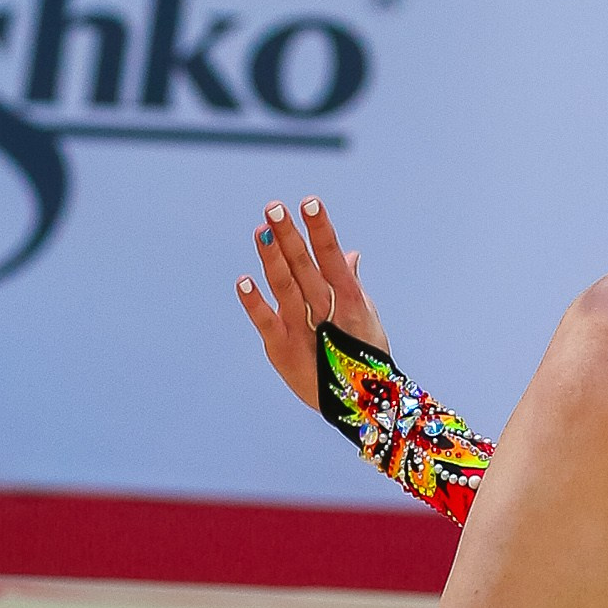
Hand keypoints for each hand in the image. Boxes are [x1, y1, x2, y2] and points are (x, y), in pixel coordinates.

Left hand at [236, 197, 391, 409]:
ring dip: (272, 258)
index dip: (320, 229)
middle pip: (305, 266)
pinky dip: (254, 302)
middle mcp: (327, 310)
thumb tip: (350, 253)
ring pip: (286, 287)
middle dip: (290, 236)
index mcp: (349, 299)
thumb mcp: (364, 316)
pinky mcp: (283, 349)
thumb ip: (351, 283)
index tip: (309, 201)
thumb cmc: (363, 356)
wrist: (361, 407)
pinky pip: (266, 322)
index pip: (332, 255)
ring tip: (261, 230)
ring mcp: (304, 329)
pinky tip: (243, 280)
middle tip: (274, 207)